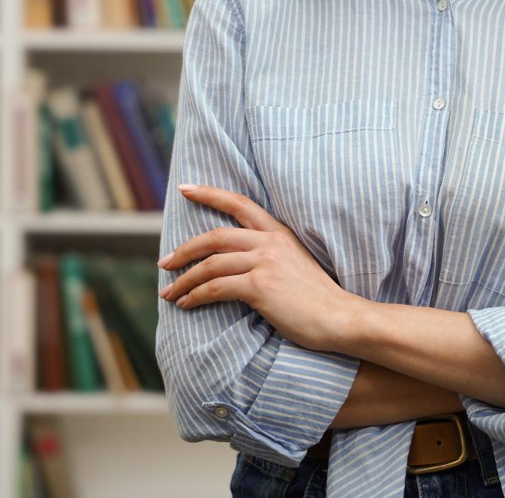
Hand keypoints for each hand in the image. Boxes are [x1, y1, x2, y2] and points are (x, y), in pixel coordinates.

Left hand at [157, 184, 360, 352]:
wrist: (339, 317)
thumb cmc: (318, 298)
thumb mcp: (296, 263)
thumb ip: (271, 254)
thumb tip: (239, 261)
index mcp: (279, 233)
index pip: (239, 203)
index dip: (210, 194)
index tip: (185, 188)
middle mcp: (269, 242)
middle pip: (214, 236)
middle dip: (184, 250)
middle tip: (165, 262)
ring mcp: (264, 263)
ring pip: (210, 264)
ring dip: (184, 279)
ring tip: (169, 292)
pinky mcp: (259, 287)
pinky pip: (215, 288)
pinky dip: (195, 296)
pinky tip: (186, 304)